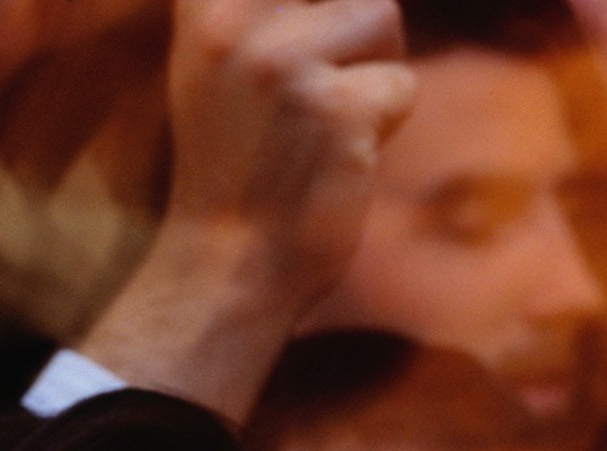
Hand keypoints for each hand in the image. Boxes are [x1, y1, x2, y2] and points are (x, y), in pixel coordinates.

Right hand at [74, 0, 411, 415]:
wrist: (224, 268)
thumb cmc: (234, 164)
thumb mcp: (217, 59)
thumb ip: (258, 6)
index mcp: (204, 6)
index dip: (316, 6)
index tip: (309, 65)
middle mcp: (235, 24)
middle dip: (352, 24)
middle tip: (316, 89)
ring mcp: (284, 65)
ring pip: (380, 13)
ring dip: (371, 68)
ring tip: (326, 122)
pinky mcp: (336, 109)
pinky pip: (402, 84)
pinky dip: (386, 123)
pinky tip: (341, 157)